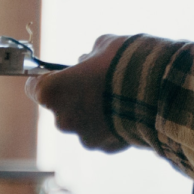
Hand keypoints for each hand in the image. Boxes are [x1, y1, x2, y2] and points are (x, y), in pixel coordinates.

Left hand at [30, 35, 128, 152]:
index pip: (34, 86)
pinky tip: (129, 110)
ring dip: (94, 112)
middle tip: (97, 82)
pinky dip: (110, 124)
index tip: (60, 73)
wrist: (159, 91)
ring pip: (82, 122)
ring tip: (118, 97)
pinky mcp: (105, 147)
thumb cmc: (126, 62)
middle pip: (60, 106)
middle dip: (74, 95)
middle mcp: (62, 119)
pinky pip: (102, 133)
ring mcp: (83, 137)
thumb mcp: (104, 46)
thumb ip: (88, 57)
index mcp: (52, 91)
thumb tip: (87, 63)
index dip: (47, 78)